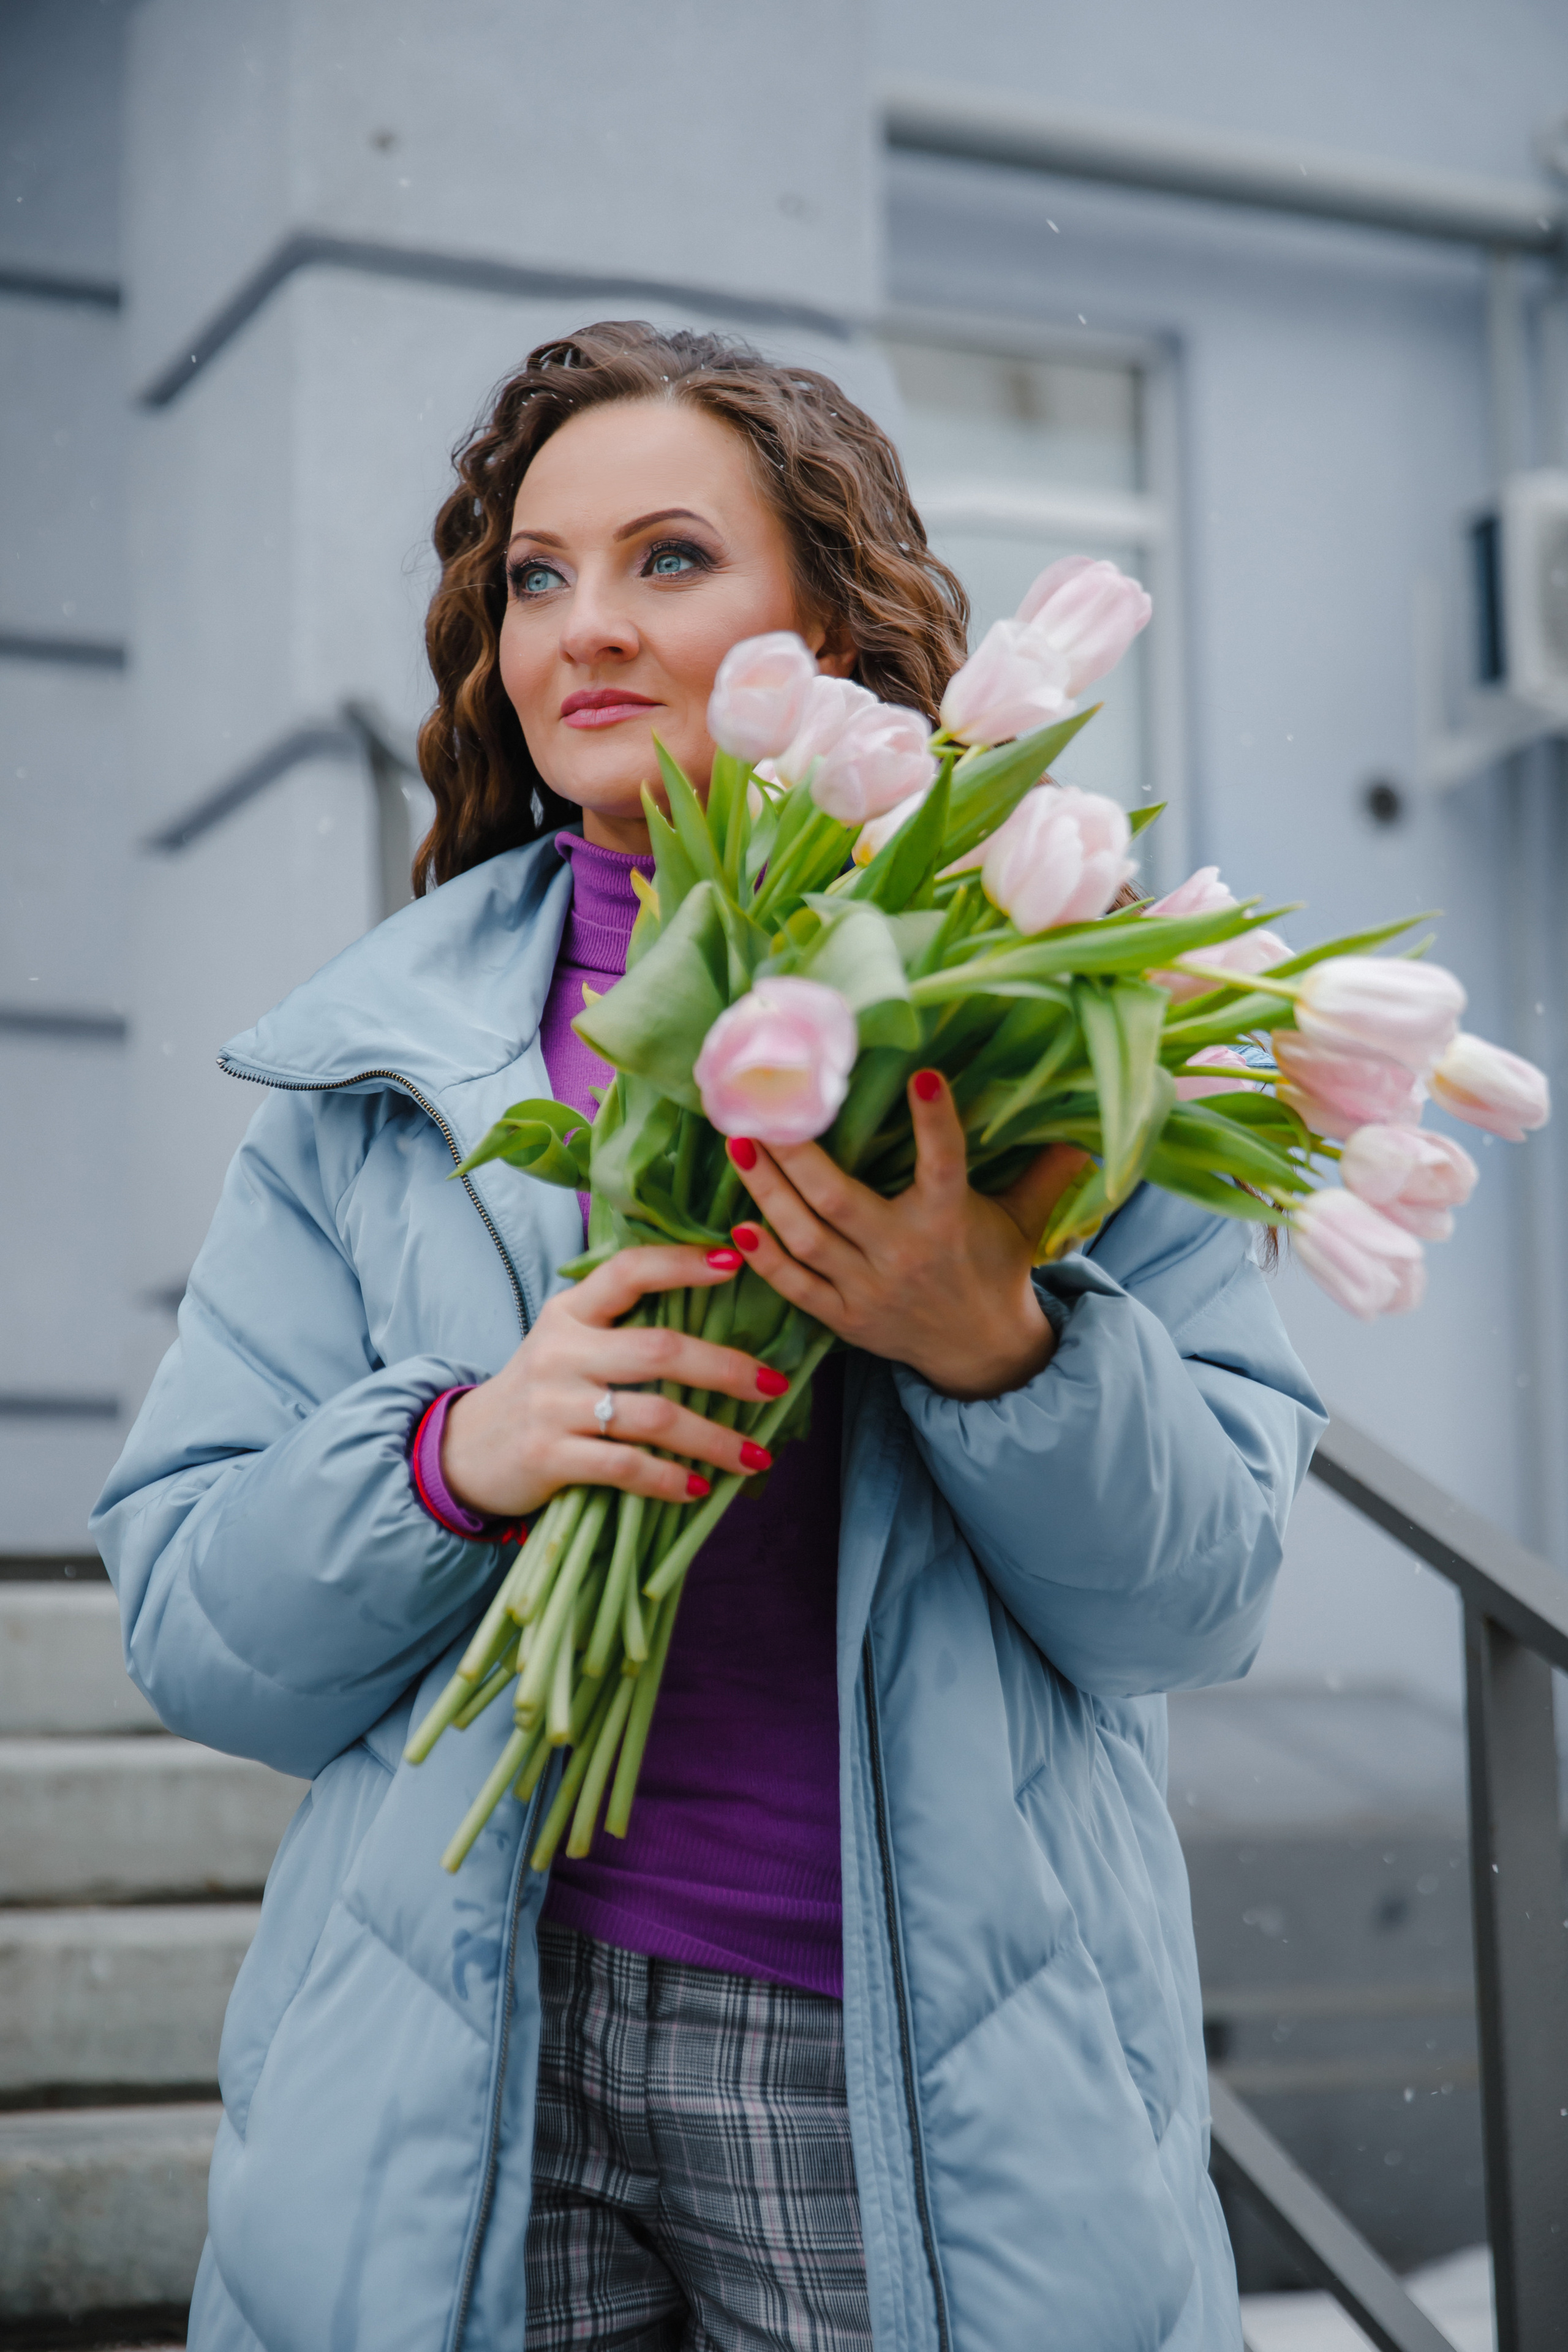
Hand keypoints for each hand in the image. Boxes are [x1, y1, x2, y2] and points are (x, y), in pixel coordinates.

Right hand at [441, 1245, 788, 1519]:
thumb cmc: (543, 1392)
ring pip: (653, 1415)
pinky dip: (670, 1479)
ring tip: (756, 1455)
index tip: (736, 1259)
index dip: (682, 1263)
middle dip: (726, 1368)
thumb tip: (718, 1316)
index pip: (629, 1270)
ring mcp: (554, 1404)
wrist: (467, 1451)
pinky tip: (699, 1488)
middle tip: (773, 1385)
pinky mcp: (549, 1455)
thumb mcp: (569, 1343)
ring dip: (714, 1438)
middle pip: (659, 1349)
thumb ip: (623, 1326)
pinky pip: (625, 1466)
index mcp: (570, 1311)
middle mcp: (561, 1351)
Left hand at [726, 1074, 1089, 1402]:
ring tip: (739, 1144)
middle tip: (759, 1105)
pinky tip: (738, 1225)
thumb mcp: (1026, 1222)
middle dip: (793, 1152)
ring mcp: (869, 1289)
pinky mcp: (845, 1319)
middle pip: (838, 1199)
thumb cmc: (996, 1270)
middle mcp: (905, 1253)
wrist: (984, 1355)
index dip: (935, 1121)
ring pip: (805, 1236)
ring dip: (765, 1190)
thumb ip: (1046, 1174)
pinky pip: (796, 1288)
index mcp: (951, 1220)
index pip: (944, 1163)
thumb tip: (1085, 1128)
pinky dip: (766, 1260)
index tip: (922, 1075)